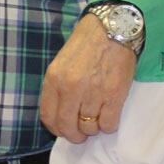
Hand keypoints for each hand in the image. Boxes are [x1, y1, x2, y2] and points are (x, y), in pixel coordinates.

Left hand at [40, 14, 135, 142]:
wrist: (113, 28)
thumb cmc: (87, 44)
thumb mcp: (61, 63)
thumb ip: (58, 88)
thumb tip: (61, 115)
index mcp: (55, 79)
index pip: (49, 117)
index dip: (57, 128)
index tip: (64, 128)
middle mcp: (71, 88)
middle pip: (68, 127)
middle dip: (74, 135)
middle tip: (81, 133)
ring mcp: (93, 93)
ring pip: (89, 128)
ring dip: (93, 128)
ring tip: (97, 117)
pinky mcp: (114, 95)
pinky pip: (108, 125)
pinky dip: (108, 125)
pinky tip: (109, 114)